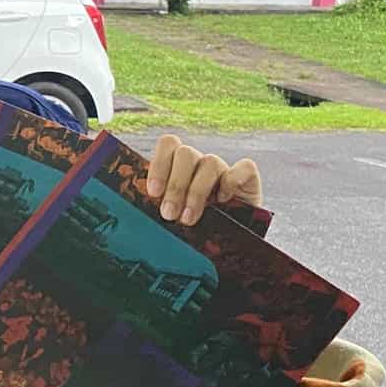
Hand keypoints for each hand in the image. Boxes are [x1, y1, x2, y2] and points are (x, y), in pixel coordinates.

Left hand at [145, 135, 262, 225]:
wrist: (231, 240)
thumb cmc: (195, 228)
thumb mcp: (173, 216)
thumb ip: (159, 206)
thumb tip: (137, 212)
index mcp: (177, 166)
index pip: (168, 145)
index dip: (159, 165)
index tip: (154, 193)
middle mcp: (200, 163)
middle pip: (185, 153)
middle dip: (175, 185)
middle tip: (169, 214)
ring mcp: (224, 168)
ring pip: (210, 162)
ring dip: (197, 191)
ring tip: (189, 219)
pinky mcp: (248, 177)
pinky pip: (243, 167)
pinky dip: (232, 182)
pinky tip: (224, 201)